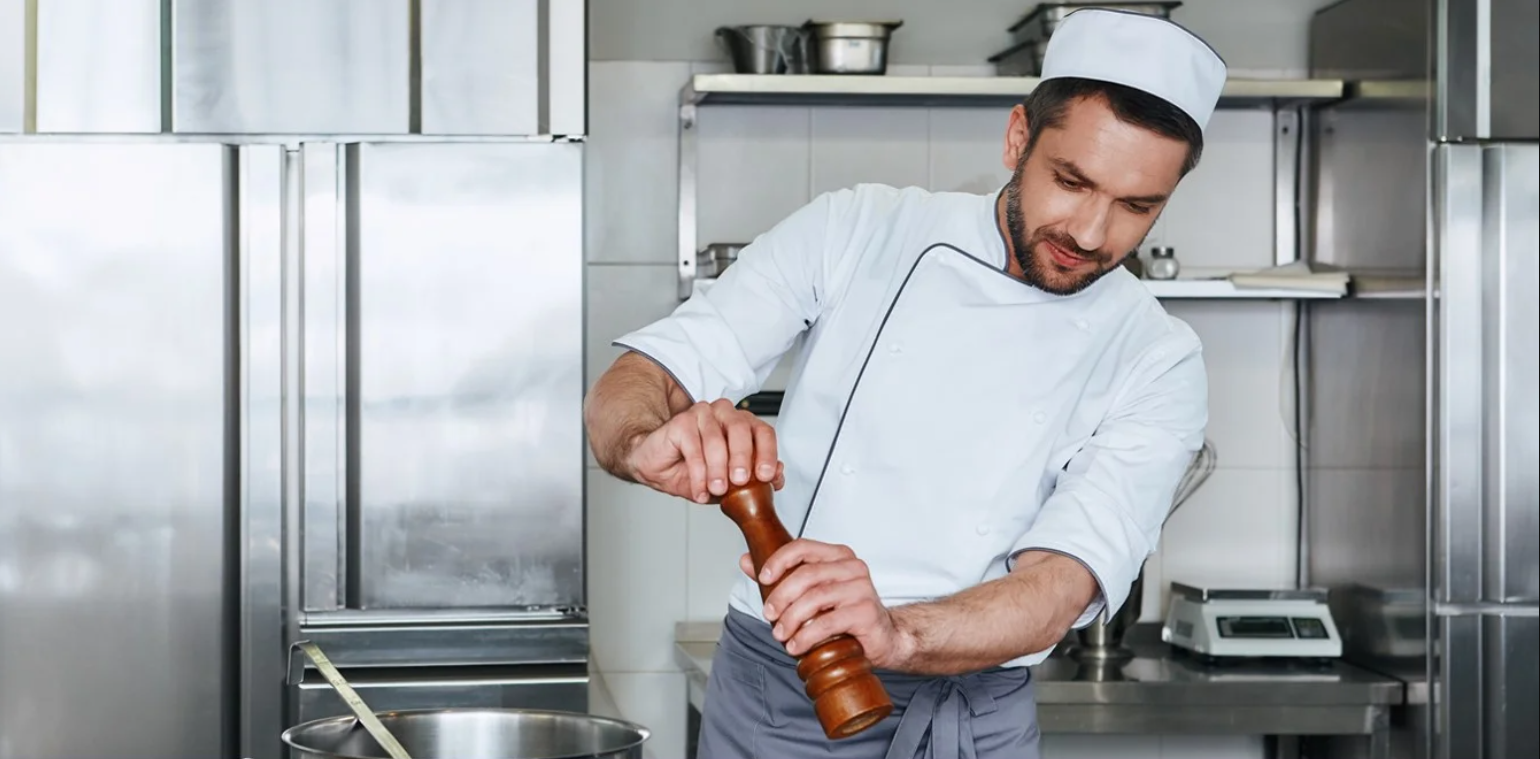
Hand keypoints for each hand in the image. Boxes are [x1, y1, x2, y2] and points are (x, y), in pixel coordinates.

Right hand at [625, 399, 783, 503]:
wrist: (657, 468)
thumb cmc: (693, 470)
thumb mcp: (728, 484)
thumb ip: (754, 480)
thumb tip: (777, 477)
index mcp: (742, 425)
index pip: (763, 432)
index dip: (768, 453)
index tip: (765, 475)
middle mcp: (724, 415)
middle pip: (741, 429)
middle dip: (743, 458)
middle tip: (740, 480)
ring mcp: (702, 414)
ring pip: (716, 439)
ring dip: (718, 469)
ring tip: (716, 488)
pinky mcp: (681, 421)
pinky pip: (694, 446)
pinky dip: (698, 472)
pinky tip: (699, 489)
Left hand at [747, 539, 911, 669]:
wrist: (884, 637)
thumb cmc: (846, 612)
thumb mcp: (811, 591)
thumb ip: (780, 575)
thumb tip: (746, 561)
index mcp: (838, 556)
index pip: (803, 547)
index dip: (779, 560)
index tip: (763, 578)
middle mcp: (853, 567)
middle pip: (807, 575)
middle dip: (781, 596)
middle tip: (769, 615)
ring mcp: (862, 589)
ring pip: (816, 598)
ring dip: (791, 619)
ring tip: (780, 634)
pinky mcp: (866, 612)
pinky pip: (828, 622)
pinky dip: (807, 636)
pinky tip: (796, 646)